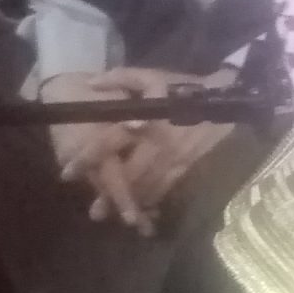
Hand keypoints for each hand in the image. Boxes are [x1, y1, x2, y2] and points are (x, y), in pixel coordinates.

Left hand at [44, 67, 229, 234]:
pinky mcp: (187, 166)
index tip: (67, 173)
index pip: (109, 143)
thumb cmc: (184, 87)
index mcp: (145, 121)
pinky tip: (143, 210)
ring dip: (131, 204)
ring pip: (148, 187)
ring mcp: (174, 159)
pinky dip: (153, 200)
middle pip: (129, 176)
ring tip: (113, 217)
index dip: (87, 159)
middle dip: (110, 195)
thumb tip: (90, 85)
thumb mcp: (151, 76)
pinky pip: (166, 188)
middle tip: (94, 211)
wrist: (226, 99)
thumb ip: (120, 79)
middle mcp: (157, 145)